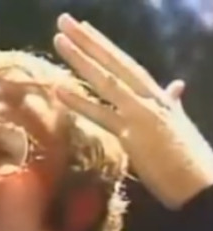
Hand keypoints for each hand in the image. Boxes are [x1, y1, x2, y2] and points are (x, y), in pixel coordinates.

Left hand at [53, 13, 212, 209]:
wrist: (198, 182)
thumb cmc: (188, 157)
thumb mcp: (178, 122)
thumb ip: (172, 102)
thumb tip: (175, 86)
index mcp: (157, 95)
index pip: (126, 65)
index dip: (104, 47)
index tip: (84, 29)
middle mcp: (147, 98)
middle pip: (113, 63)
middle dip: (88, 41)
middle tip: (64, 20)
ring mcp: (138, 114)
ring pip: (105, 81)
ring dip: (80, 60)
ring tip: (58, 40)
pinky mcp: (131, 134)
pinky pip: (100, 115)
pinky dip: (79, 102)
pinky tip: (59, 89)